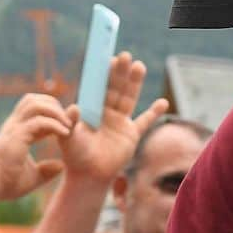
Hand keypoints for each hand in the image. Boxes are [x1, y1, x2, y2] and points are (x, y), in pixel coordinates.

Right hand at [0, 93, 76, 199]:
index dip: (51, 114)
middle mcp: (13, 126)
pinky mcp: (17, 135)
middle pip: (33, 99)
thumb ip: (45, 170)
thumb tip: (61, 166)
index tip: (66, 126)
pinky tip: (65, 134)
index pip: (33, 111)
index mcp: (16, 133)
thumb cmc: (5, 184)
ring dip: (55, 112)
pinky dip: (55, 124)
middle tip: (68, 122)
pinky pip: (39, 121)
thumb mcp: (32, 177)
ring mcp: (14, 128)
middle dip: (54, 105)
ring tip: (68, 127)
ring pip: (35, 104)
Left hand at [60, 52, 167, 182]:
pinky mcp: (132, 135)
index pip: (98, 86)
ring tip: (139, 65)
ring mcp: (120, 122)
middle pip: (115, 88)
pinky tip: (163, 102)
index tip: (108, 57)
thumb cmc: (75, 156)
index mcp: (91, 109)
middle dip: (120, 72)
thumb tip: (74, 109)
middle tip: (125, 56)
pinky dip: (154, 113)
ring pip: (129, 98)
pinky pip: (145, 121)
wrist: (88, 176)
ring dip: (134, 83)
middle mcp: (106, 112)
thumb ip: (71, 123)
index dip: (104, 73)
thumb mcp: (68, 137)